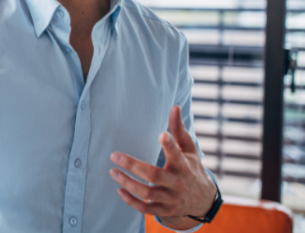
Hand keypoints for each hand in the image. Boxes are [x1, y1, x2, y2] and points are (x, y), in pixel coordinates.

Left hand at [109, 105, 216, 228]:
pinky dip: (132, 201)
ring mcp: (171, 198)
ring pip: (148, 193)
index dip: (169, 145)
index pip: (177, 154)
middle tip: (114, 155)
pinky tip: (119, 190)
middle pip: (154, 175)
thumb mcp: (189, 150)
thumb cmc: (192, 168)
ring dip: (128, 183)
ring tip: (112, 172)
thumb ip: (179, 130)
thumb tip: (174, 107)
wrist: (203, 200)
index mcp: (184, 165)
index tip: (161, 134)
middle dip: (133, 166)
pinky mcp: (165, 210)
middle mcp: (178, 183)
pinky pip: (146, 209)